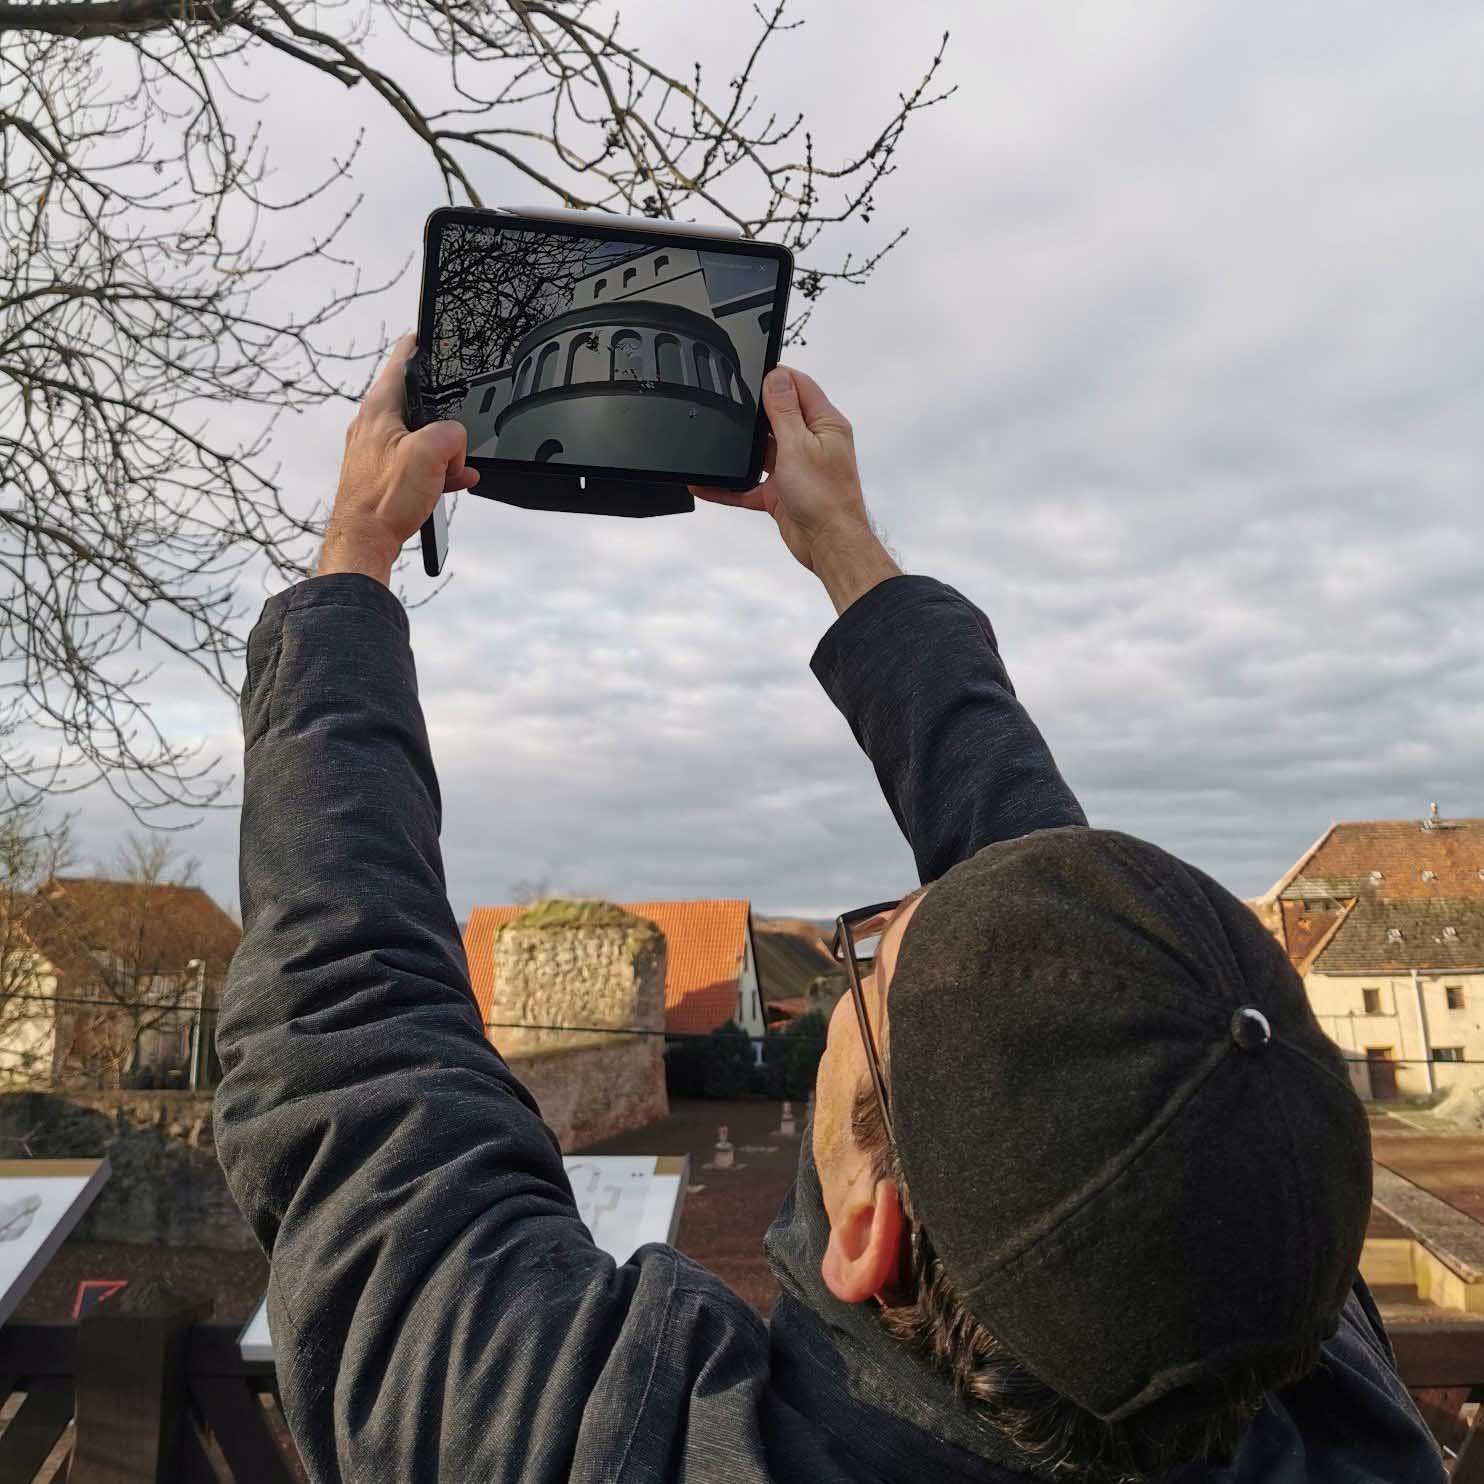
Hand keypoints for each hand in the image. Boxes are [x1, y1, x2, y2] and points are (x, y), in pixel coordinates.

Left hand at [318, 332, 479, 585]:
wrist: (363, 541)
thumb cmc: (383, 498)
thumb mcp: (431, 453)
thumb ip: (451, 433)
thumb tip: (456, 442)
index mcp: (380, 408)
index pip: (403, 359)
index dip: (423, 343)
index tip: (435, 333)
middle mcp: (374, 424)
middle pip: (420, 402)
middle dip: (446, 417)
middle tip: (459, 433)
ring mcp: (378, 449)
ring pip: (422, 435)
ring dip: (445, 450)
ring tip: (457, 470)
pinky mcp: (383, 473)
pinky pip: (418, 462)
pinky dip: (437, 469)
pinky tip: (453, 482)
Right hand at [690, 366, 899, 614]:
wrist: (829, 545)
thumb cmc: (826, 499)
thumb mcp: (798, 445)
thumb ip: (784, 411)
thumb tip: (776, 378)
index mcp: (825, 425)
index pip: (800, 387)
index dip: (777, 378)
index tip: (753, 372)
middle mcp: (812, 444)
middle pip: (777, 417)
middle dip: (753, 414)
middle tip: (728, 405)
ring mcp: (796, 468)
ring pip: (761, 452)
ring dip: (739, 452)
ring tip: (714, 443)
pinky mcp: (782, 492)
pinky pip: (750, 485)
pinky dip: (730, 487)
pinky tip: (709, 485)